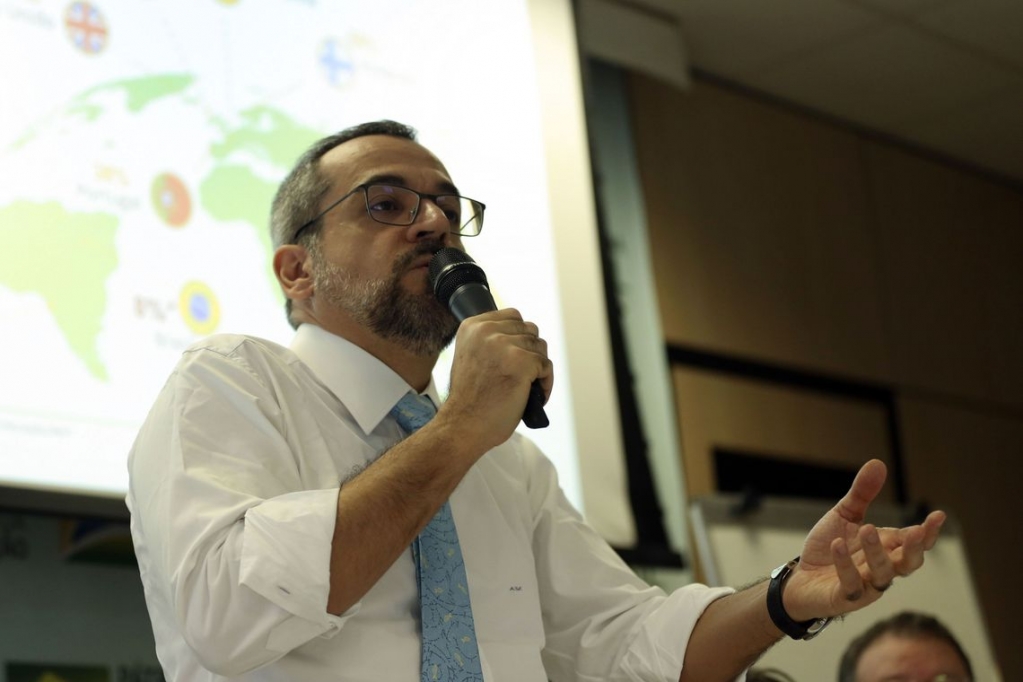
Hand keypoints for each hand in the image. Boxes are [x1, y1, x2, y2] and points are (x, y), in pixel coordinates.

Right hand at [439, 308, 552, 450]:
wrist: (463, 426)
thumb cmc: (469, 400)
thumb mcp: (472, 356)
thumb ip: (491, 341)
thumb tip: (523, 337)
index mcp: (473, 326)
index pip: (514, 317)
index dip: (519, 339)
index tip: (513, 360)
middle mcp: (487, 331)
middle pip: (530, 331)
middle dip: (530, 353)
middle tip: (522, 376)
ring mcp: (504, 345)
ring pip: (540, 348)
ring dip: (538, 369)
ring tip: (527, 387)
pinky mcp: (521, 362)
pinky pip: (547, 366)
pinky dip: (545, 383)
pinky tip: (531, 396)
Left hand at [782, 459, 944, 621]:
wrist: (802, 578)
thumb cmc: (830, 547)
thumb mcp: (845, 515)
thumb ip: (862, 494)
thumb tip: (878, 463)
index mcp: (886, 547)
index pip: (915, 541)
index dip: (928, 531)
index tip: (938, 515)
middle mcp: (881, 568)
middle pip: (909, 563)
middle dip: (915, 549)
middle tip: (916, 533)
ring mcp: (866, 585)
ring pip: (882, 574)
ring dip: (876, 552)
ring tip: (867, 528)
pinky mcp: (845, 597)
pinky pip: (851, 584)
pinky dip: (845, 565)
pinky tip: (838, 545)